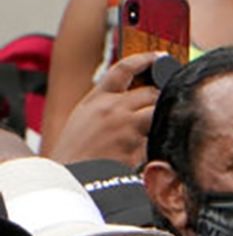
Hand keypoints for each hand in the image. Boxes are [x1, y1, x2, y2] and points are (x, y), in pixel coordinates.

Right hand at [44, 53, 161, 165]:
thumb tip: (132, 99)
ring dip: (160, 119)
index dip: (145, 60)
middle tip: (157, 109)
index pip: (123, 69)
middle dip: (158, 99)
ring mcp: (126, 126)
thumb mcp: (84, 118)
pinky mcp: (137, 145)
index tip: (160, 57)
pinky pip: (156, 138)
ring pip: (157, 112)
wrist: (70, 178)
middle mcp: (112, 108)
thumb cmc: (75, 152)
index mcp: (96, 99)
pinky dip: (157, 143)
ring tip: (152, 130)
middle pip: (150, 92)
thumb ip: (106, 106)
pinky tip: (148, 150)